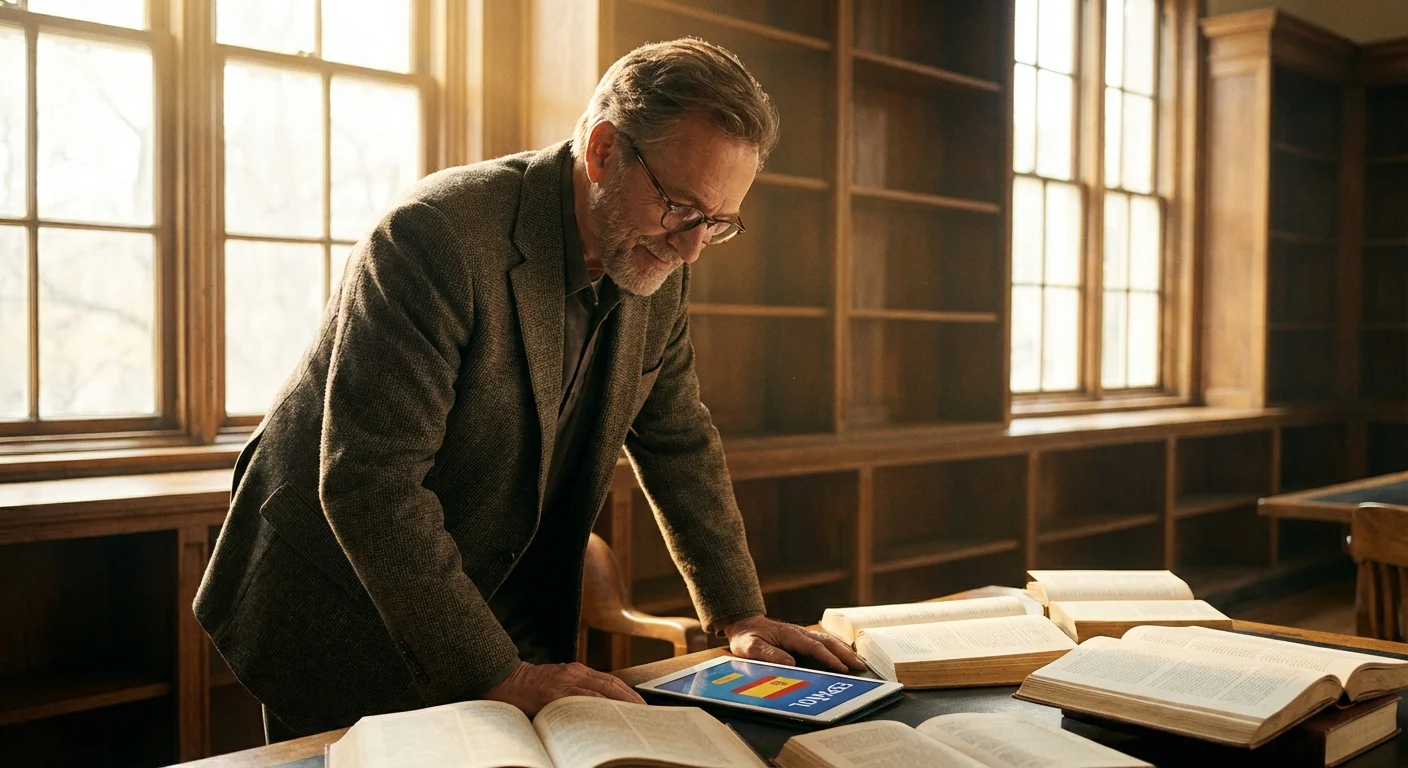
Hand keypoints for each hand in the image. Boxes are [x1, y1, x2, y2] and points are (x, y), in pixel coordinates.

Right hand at [482, 661, 644, 714]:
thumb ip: (578, 689)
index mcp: (577, 670)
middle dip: (630, 699)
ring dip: (617, 705)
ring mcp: (564, 683)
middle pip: (610, 685)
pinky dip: (596, 708)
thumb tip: (602, 707)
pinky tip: (606, 719)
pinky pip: (581, 702)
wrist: (505, 681)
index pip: (610, 680)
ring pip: (599, 693)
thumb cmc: (532, 686)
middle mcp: (574, 673)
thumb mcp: (559, 681)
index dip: (628, 692)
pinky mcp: (554, 694)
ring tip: (630, 719)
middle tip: (643, 713)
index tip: (641, 704)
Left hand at [722, 615, 865, 672]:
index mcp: (789, 635)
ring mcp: (802, 634)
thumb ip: (768, 654)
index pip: (814, 647)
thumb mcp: (750, 648)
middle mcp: (799, 633)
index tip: (842, 669)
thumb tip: (790, 663)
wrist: (744, 624)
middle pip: (828, 642)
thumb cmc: (747, 637)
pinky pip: (824, 643)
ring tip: (860, 663)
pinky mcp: (802, 639)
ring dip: (845, 651)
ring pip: (829, 641)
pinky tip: (846, 656)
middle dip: (845, 654)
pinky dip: (838, 649)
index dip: (829, 658)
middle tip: (861, 666)